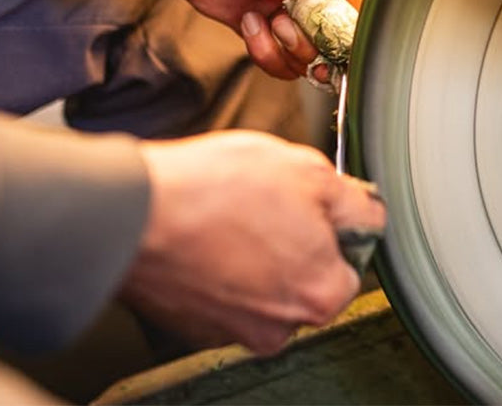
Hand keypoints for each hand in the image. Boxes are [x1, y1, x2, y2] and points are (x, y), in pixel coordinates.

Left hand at [111, 0, 376, 78]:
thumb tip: (331, 30)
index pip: (369, 8)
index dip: (350, 29)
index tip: (326, 34)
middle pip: (345, 42)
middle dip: (314, 43)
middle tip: (286, 25)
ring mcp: (301, 14)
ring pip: (315, 60)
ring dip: (287, 49)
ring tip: (266, 19)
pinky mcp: (273, 32)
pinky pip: (285, 64)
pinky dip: (266, 52)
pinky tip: (250, 20)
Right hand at [121, 131, 385, 354]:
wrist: (133, 212)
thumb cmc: (216, 190)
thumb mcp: (309, 171)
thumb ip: (355, 202)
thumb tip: (368, 213)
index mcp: (321, 294)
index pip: (354, 260)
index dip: (335, 223)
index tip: (313, 203)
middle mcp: (279, 326)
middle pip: (306, 276)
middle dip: (294, 240)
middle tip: (266, 202)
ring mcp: (232, 329)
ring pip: (263, 283)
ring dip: (254, 252)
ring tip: (230, 214)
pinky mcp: (191, 323)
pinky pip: (221, 289)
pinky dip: (218, 264)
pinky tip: (206, 231)